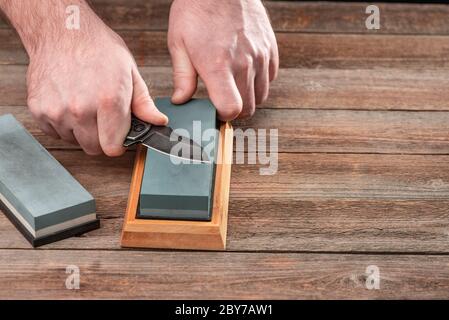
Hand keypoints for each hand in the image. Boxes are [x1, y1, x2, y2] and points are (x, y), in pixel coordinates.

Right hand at [24, 4, 167, 155]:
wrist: (62, 31)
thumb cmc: (97, 48)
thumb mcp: (129, 72)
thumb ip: (143, 103)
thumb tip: (158, 122)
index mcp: (108, 101)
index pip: (113, 148)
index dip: (119, 143)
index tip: (119, 136)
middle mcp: (81, 109)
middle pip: (93, 148)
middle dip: (102, 138)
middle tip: (103, 118)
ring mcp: (57, 110)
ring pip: (74, 140)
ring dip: (81, 130)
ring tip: (84, 104)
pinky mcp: (38, 109)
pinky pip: (54, 132)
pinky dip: (63, 124)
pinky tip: (69, 103)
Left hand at [168, 0, 278, 119]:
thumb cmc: (196, 11)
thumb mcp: (178, 43)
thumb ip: (182, 78)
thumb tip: (181, 100)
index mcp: (218, 65)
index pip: (231, 109)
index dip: (222, 115)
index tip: (214, 110)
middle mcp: (244, 63)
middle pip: (249, 108)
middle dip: (235, 110)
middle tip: (222, 101)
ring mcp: (260, 54)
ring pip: (262, 95)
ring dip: (248, 97)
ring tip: (233, 87)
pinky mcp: (270, 47)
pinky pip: (270, 77)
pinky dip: (260, 81)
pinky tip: (245, 72)